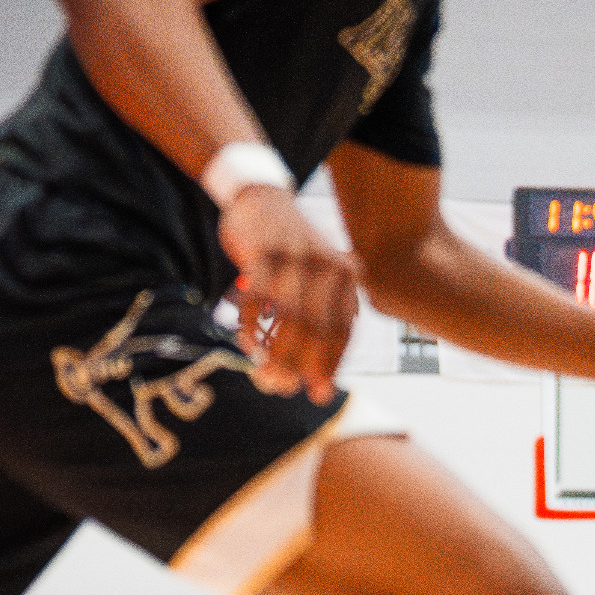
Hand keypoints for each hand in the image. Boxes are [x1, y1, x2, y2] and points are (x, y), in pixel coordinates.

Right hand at [218, 184, 360, 403]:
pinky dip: (252, 328)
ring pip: (288, 319)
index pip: (342, 331)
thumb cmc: (291, 251)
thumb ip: (321, 318)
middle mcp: (327, 267)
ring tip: (265, 377)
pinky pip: (258, 300)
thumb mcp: (319, 278)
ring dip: (275, 354)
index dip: (330, 366)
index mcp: (346, 277)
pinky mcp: (263, 253)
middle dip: (300, 367)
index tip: (318, 394)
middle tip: (284, 389)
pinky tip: (248, 346)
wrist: (262, 200)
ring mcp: (295, 259)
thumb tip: (319, 375)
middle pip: (316, 329)